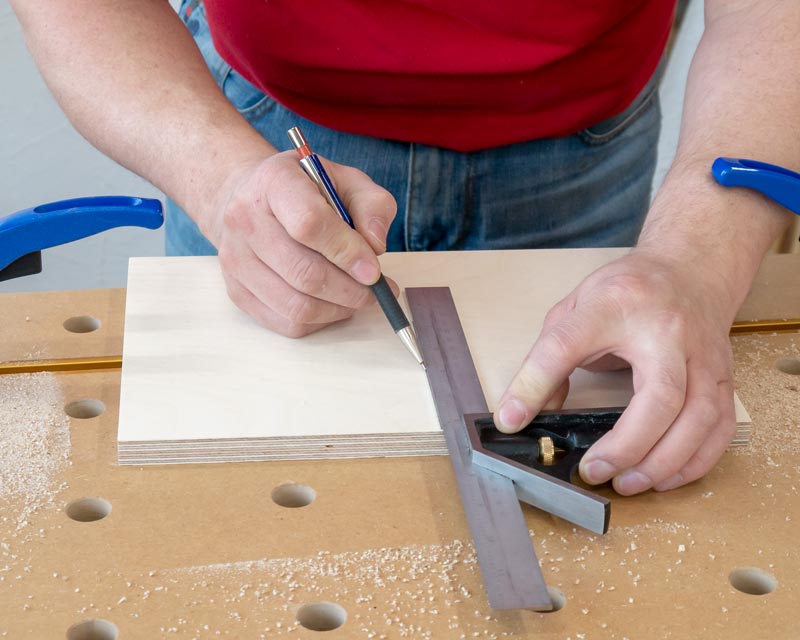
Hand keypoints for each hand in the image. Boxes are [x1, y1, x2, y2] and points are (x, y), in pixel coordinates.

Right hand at [205, 151, 396, 336]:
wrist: (248, 196)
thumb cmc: (303, 189)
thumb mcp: (346, 180)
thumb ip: (372, 206)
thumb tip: (375, 247)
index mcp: (274, 182)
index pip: (308, 223)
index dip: (347, 252)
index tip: (373, 269)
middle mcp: (245, 220)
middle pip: (303, 272)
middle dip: (350, 290)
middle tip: (375, 291)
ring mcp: (235, 259)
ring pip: (296, 305)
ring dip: (338, 309)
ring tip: (357, 298)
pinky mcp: (237, 291)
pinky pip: (285, 322)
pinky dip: (319, 321)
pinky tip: (333, 305)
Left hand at [494, 250, 738, 494]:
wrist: (691, 270)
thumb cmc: (628, 291)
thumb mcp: (575, 309)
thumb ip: (548, 357)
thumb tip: (522, 412)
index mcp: (614, 305)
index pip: (567, 343)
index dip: (535, 383)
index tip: (511, 419)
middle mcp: (667, 331)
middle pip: (660, 394)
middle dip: (628, 444)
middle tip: (594, 472)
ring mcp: (704, 356)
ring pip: (699, 418)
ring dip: (664, 461)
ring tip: (627, 483)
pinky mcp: (724, 378)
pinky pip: (720, 428)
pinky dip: (695, 461)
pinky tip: (664, 476)